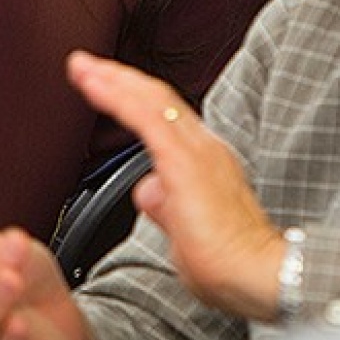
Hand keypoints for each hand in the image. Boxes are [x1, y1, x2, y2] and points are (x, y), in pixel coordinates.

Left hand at [66, 52, 285, 321]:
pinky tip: (94, 85)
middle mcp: (205, 146)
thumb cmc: (229, 262)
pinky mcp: (185, 160)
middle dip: (119, 78)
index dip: (134, 97)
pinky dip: (117, 97)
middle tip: (85, 65)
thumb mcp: (185, 230)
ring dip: (113, 80)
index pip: (165, 118)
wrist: (257, 273)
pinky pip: (144, 117)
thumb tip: (147, 190)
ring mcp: (198, 149)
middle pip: (156, 99)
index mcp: (206, 160)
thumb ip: (165, 204)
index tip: (104, 85)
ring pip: (150, 100)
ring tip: (82, 67)